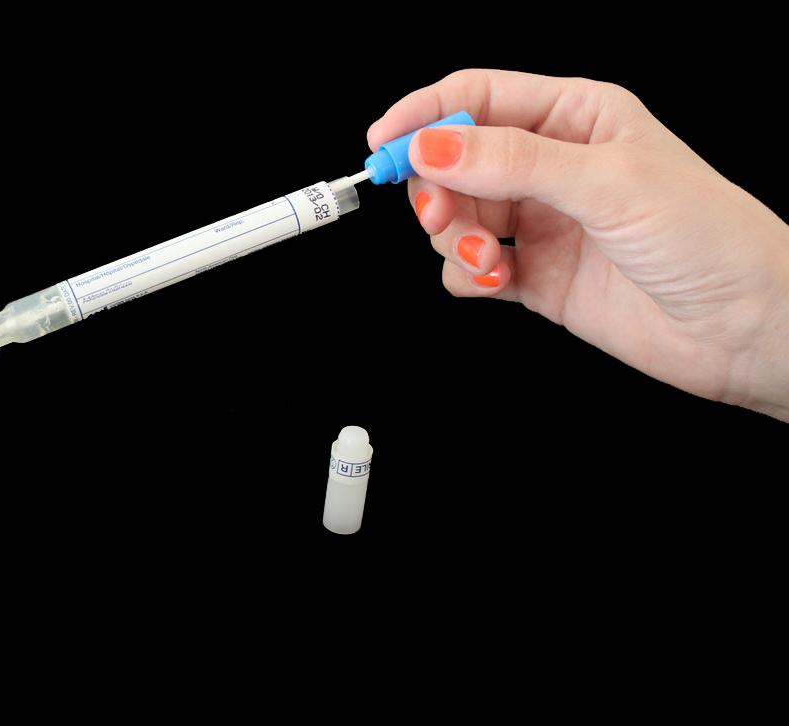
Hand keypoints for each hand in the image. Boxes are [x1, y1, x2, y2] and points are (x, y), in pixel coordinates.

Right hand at [369, 69, 788, 421]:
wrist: (745, 326)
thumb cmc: (706, 235)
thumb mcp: (605, 182)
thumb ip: (511, 162)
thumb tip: (432, 145)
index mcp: (575, 117)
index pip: (477, 98)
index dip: (424, 115)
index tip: (383, 144)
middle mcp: (552, 165)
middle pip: (455, 162)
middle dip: (437, 190)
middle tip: (440, 217)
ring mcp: (542, 222)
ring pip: (458, 217)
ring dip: (456, 240)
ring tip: (489, 261)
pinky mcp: (535, 276)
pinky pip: (471, 269)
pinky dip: (469, 277)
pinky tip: (497, 283)